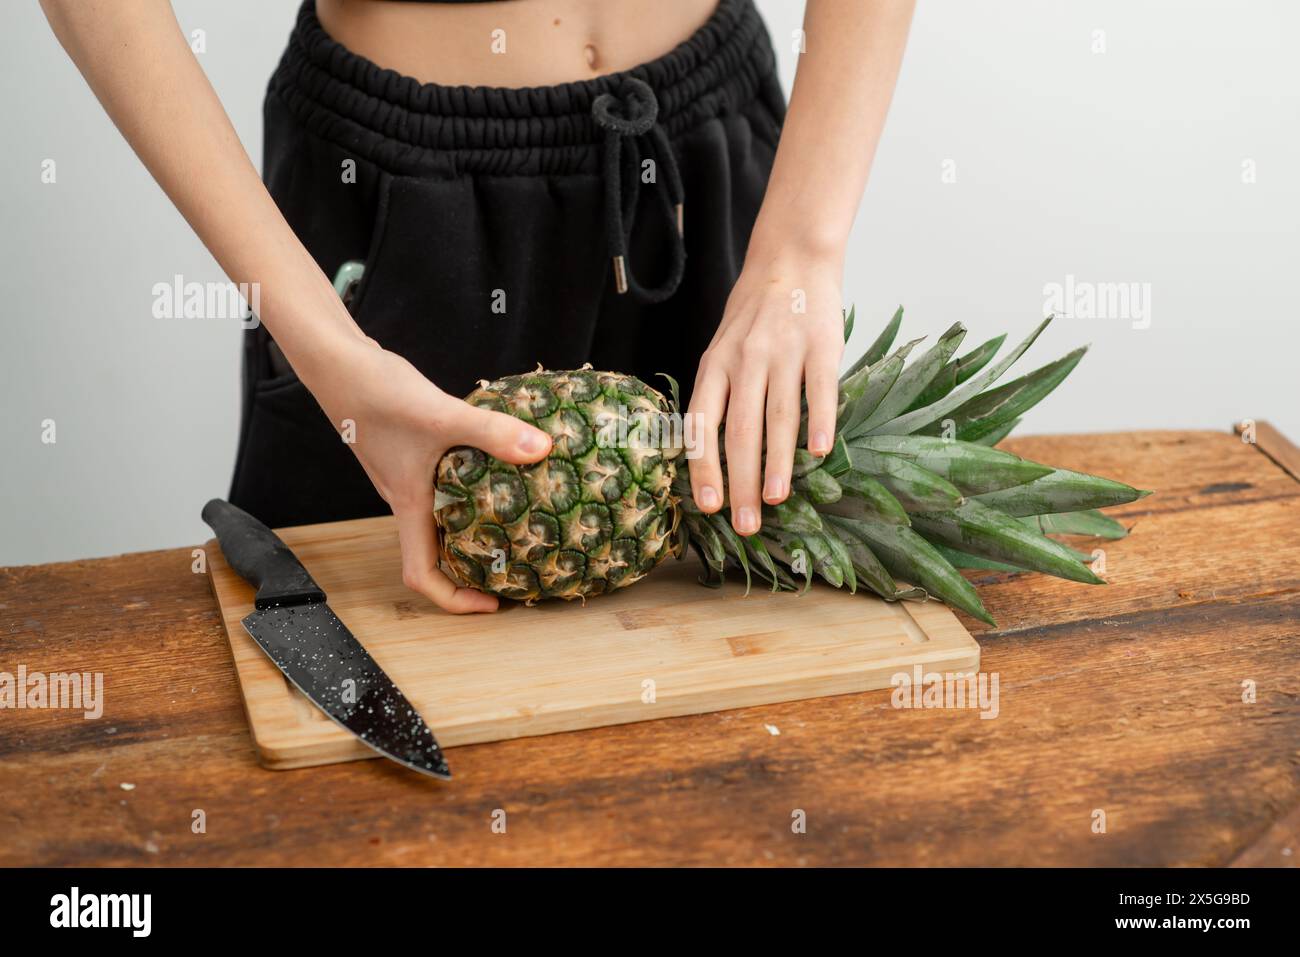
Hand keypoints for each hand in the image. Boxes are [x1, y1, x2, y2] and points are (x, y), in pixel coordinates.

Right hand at [308, 338, 551, 612]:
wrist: (336, 360)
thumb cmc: (374, 391)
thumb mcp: (440, 414)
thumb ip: (491, 432)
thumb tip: (542, 449)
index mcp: (408, 504)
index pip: (421, 574)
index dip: (454, 600)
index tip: (491, 604)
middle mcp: (404, 497)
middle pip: (435, 552)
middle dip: (472, 568)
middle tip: (515, 566)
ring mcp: (404, 475)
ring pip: (439, 518)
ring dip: (472, 528)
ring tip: (515, 522)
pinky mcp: (408, 450)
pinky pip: (440, 486)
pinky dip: (468, 489)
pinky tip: (495, 467)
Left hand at [686, 254, 844, 533]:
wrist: (792, 258)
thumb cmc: (753, 316)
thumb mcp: (722, 349)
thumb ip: (720, 395)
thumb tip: (713, 457)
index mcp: (715, 365)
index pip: (703, 424)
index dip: (705, 468)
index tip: (709, 507)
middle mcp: (745, 360)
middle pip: (741, 430)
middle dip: (741, 482)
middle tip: (746, 524)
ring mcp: (783, 352)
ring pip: (777, 416)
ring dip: (777, 463)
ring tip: (776, 500)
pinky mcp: (821, 345)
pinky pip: (819, 389)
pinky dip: (819, 421)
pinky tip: (820, 452)